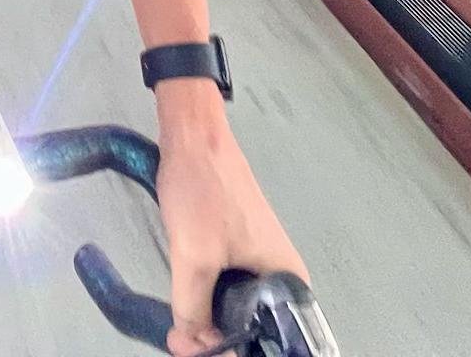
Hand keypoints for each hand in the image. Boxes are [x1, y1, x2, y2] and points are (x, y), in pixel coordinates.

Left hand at [156, 99, 307, 354]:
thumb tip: (189, 343)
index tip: (204, 352)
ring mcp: (258, 258)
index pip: (275, 340)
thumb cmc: (203, 189)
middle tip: (184, 340)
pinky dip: (205, 298)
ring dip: (209, 320)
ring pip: (235, 306)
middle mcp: (280, 272)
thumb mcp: (194, 257)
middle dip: (219, 339)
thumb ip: (193, 309)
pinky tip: (186, 303)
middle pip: (253, 326)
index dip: (237, 352)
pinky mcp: (237, 246)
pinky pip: (225, 286)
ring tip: (182, 328)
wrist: (191, 135)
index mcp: (287, 279)